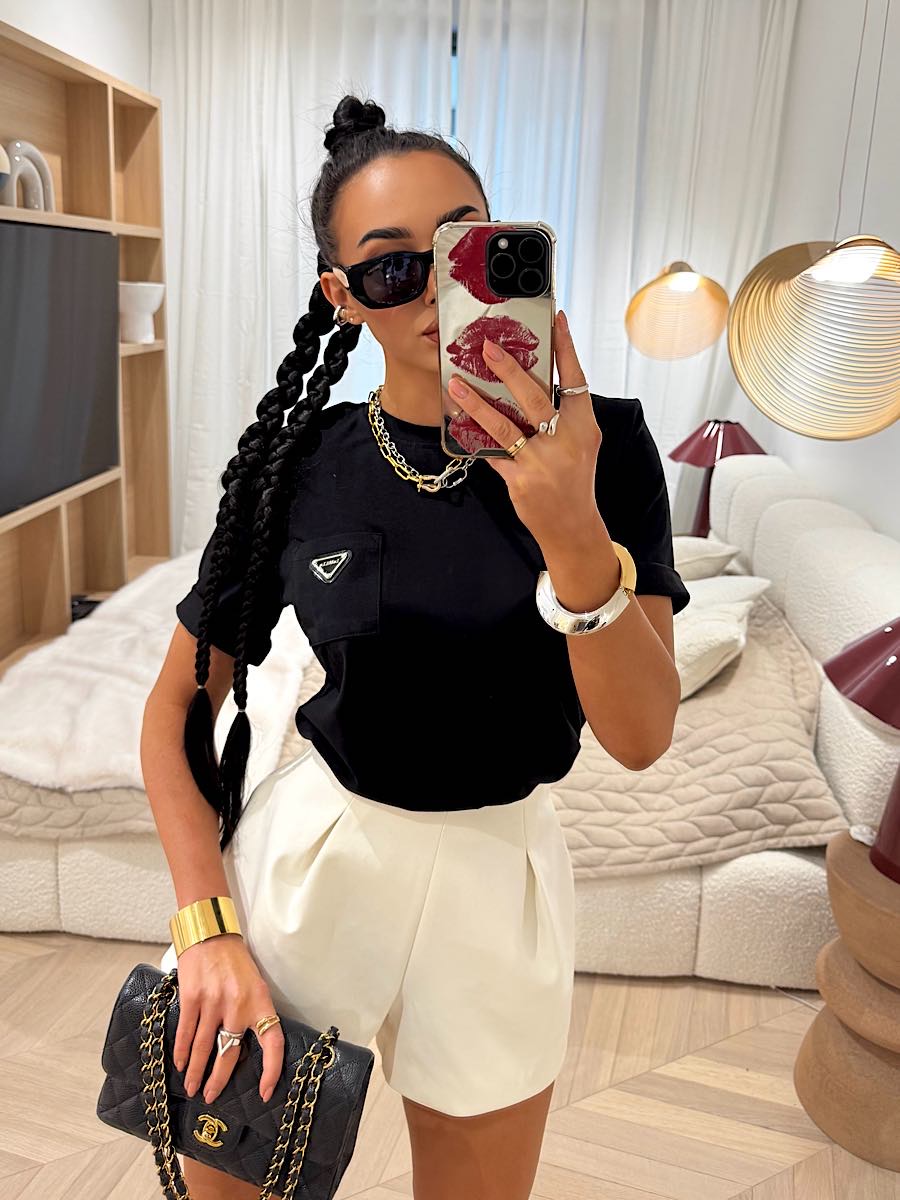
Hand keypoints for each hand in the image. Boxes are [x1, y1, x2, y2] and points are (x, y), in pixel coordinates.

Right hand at [172, 933, 284, 1104]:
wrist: (211, 934)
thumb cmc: (235, 962)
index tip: (264, 1092)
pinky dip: (183, 1052)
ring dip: (196, 1072)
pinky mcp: (192, 997)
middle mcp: (238, 1004)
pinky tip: (180, 1064)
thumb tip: (249, 1046)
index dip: (271, 1070)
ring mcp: (214, 1001)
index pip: (272, 1042)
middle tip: (211, 1097)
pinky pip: (187, 1033)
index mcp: (260, 1001)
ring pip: (205, 1048)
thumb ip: (253, 1012)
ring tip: (192, 1088)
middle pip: (229, 1053)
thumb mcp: (255, 985)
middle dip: (219, 1080)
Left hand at [446, 310, 601, 552]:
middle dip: (508, 369)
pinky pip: (492, 453)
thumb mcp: (580, 443)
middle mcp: (565, 441)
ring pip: (504, 425)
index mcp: (583, 426)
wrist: (572, 525)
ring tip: (456, 384)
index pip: (574, 380)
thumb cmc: (574, 479)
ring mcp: (542, 462)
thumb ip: (563, 415)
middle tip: (488, 347)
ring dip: (476, 403)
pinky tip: (456, 421)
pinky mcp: (520, 480)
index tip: (557, 319)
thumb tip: (532, 381)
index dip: (566, 348)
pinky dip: (473, 437)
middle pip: (533, 397)